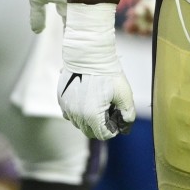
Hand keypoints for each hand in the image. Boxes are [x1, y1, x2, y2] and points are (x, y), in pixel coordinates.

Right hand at [59, 3, 135, 139]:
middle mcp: (76, 115)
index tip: (117, 117)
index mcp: (92, 116)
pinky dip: (78, 112)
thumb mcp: (125, 94)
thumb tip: (126, 126)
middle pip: (90, 132)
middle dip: (101, 125)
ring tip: (99, 103)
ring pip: (79, 124)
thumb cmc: (108, 73)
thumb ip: (128, 113)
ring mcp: (67, 107)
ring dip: (89, 120)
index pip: (103, 135)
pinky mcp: (61, 99)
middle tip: (109, 110)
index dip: (113, 129)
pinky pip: (70, 113)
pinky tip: (88, 99)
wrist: (89, 54)